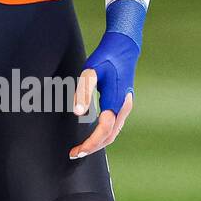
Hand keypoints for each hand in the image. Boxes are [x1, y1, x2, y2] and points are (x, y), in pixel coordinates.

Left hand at [69, 31, 138, 158]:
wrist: (124, 47)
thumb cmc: (106, 58)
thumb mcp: (90, 72)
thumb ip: (83, 92)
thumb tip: (78, 113)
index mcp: (116, 101)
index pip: (103, 131)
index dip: (90, 144)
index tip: (77, 151)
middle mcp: (123, 107)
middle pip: (110, 136)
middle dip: (93, 147)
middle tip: (75, 153)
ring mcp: (125, 106)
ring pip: (113, 132)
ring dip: (98, 142)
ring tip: (82, 147)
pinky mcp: (123, 103)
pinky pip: (114, 126)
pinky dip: (104, 135)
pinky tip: (94, 135)